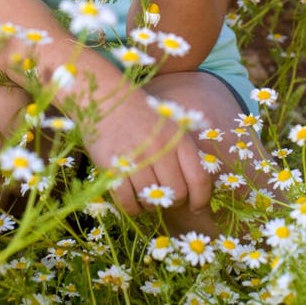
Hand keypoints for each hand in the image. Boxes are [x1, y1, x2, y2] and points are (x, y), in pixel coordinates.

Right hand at [81, 85, 211, 216]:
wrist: (105, 96)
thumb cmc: (140, 112)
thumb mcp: (169, 122)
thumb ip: (184, 150)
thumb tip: (201, 186)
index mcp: (178, 138)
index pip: (199, 179)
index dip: (201, 199)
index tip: (195, 206)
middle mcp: (160, 149)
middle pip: (177, 194)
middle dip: (174, 202)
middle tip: (165, 197)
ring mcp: (136, 159)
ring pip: (152, 201)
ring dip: (151, 205)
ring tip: (146, 195)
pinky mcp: (113, 167)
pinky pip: (128, 203)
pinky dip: (132, 208)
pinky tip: (131, 200)